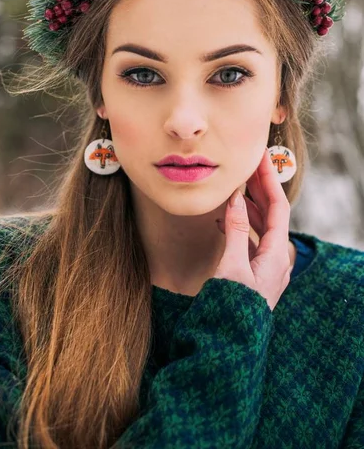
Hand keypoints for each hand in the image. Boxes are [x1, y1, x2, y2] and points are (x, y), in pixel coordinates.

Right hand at [213, 147, 291, 311]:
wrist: (230, 344)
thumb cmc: (232, 309)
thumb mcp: (232, 267)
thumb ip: (235, 231)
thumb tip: (236, 199)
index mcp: (277, 256)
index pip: (278, 207)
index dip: (269, 180)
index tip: (259, 159)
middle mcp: (277, 259)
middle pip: (272, 215)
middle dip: (260, 189)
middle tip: (246, 166)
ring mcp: (267, 267)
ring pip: (262, 228)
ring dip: (250, 206)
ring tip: (236, 186)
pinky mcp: (255, 273)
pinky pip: (252, 241)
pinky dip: (241, 225)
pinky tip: (226, 218)